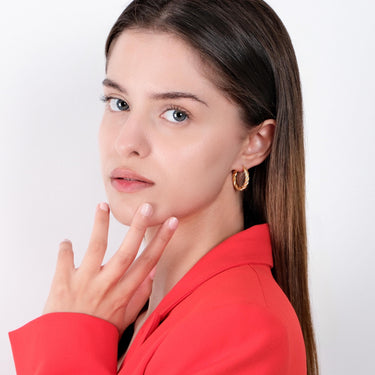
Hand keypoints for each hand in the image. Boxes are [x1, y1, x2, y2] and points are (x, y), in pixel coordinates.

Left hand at [43, 202, 177, 333]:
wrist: (66, 350)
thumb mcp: (124, 319)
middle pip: (126, 251)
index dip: (162, 241)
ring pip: (96, 248)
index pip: (148, 262)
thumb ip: (139, 296)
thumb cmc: (96, 334)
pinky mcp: (64, 282)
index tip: (171, 223)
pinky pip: (64, 259)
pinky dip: (65, 248)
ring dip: (100, 225)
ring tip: (103, 206)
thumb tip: (152, 275)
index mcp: (123, 293)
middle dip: (139, 227)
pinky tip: (67, 241)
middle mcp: (107, 285)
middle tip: (147, 207)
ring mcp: (85, 282)